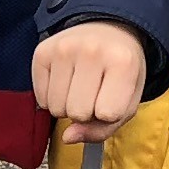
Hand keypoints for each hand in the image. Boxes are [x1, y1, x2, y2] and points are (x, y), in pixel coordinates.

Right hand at [30, 21, 148, 144]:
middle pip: (77, 113)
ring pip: (56, 108)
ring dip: (66, 107)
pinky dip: (51, 98)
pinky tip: (64, 80)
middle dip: (85, 112)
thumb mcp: (127, 102)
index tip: (112, 96)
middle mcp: (92, 50)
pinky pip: (40, 98)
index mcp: (123, 62)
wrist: (108, 30)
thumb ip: (103, 130)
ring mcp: (63, 48)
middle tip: (93, 92)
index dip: (108, 114)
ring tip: (78, 86)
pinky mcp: (42, 51)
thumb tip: (67, 137)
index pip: (107, 114)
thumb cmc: (120, 72)